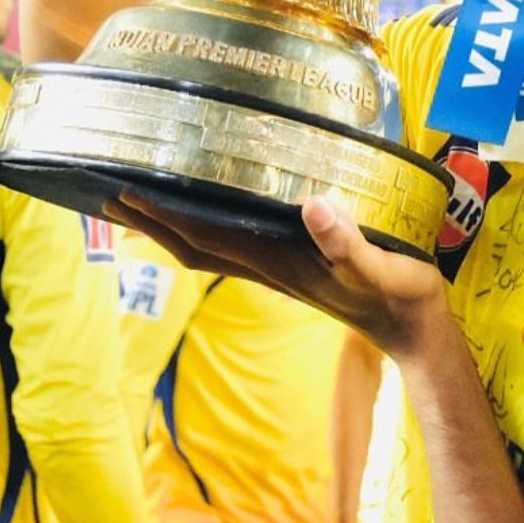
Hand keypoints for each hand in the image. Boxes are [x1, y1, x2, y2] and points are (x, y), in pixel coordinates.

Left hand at [104, 191, 449, 360]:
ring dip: (171, 229)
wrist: (411, 330)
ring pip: (209, 250)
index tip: (129, 191)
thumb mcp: (379, 267)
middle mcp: (269, 269)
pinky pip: (233, 249)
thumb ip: (346, 241)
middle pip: (193, 248)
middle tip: (111, 192)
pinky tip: (206, 215)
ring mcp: (278, 271)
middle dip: (151, 223)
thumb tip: (312, 205)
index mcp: (281, 264)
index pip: (207, 239)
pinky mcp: (292, 269)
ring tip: (143, 202)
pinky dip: (205, 232)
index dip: (166, 218)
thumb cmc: (399, 296)